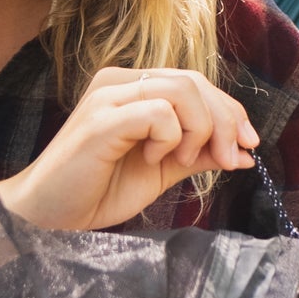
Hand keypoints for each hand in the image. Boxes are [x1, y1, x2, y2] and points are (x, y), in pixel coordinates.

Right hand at [0, 66, 258, 231]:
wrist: (50, 216)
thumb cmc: (98, 191)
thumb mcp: (161, 170)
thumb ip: (198, 154)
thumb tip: (244, 152)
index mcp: (131, 87)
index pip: (194, 82)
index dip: (229, 110)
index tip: (248, 147)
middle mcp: (118, 82)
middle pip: (194, 81)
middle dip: (225, 121)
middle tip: (230, 159)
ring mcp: (107, 97)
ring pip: (182, 90)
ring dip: (199, 130)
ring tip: (181, 161)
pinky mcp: (101, 120)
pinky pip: (159, 113)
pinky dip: (171, 139)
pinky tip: (152, 160)